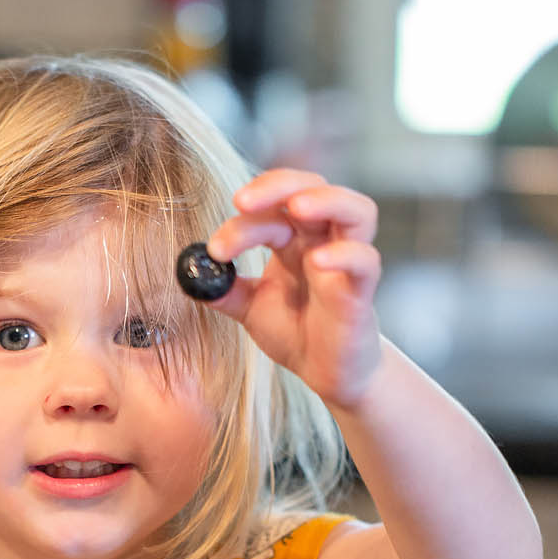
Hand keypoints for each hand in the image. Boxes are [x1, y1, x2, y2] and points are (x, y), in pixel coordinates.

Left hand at [205, 168, 382, 409]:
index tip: (215, 249)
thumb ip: (223, 289)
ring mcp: (346, 262)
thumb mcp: (249, 308)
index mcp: (294, 239)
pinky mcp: (361, 291)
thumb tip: (191, 274)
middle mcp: (322, 241)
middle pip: (314, 185)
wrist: (327, 374)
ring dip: (326, 199)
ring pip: (356, 210)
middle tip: (242, 201)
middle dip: (279, 185)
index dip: (241, 221)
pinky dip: (345, 254)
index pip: (271, 209)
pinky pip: (366, 260)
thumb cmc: (296, 332)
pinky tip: (317, 262)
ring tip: (296, 207)